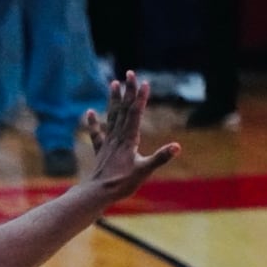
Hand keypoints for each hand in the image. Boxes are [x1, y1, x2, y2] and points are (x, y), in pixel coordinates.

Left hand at [81, 71, 180, 198]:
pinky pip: (96, 134)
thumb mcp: (144, 171)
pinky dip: (93, 123)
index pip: (135, 113)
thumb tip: (177, 147)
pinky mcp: (101, 151)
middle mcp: (117, 137)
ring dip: (113, 100)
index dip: (140, 97)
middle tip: (129, 73)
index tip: (143, 82)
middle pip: (123, 110)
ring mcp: (108, 143)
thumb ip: (160, 158)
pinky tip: (89, 112)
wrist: (97, 194)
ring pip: (111, 117)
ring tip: (113, 83)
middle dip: (128, 91)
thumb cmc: (122, 184)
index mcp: (128, 139)